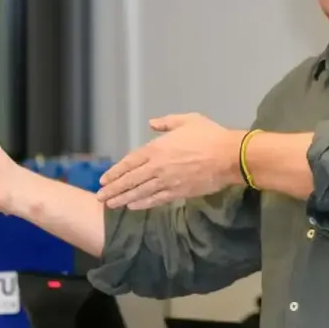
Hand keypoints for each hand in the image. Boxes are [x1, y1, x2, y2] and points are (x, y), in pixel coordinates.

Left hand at [97, 113, 242, 209]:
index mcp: (157, 148)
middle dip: (114, 189)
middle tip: (100, 197)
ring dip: (124, 199)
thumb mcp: (187, 120)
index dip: (116, 172)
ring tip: (111, 205)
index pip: (130, 162)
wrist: (229, 156)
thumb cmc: (209, 135)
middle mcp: (158, 166)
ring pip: (140, 192)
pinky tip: (133, 207)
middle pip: (130, 180)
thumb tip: (151, 123)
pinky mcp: (179, 193)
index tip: (104, 179)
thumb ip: (166, 123)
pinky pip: (156, 200)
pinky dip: (143, 204)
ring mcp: (167, 181)